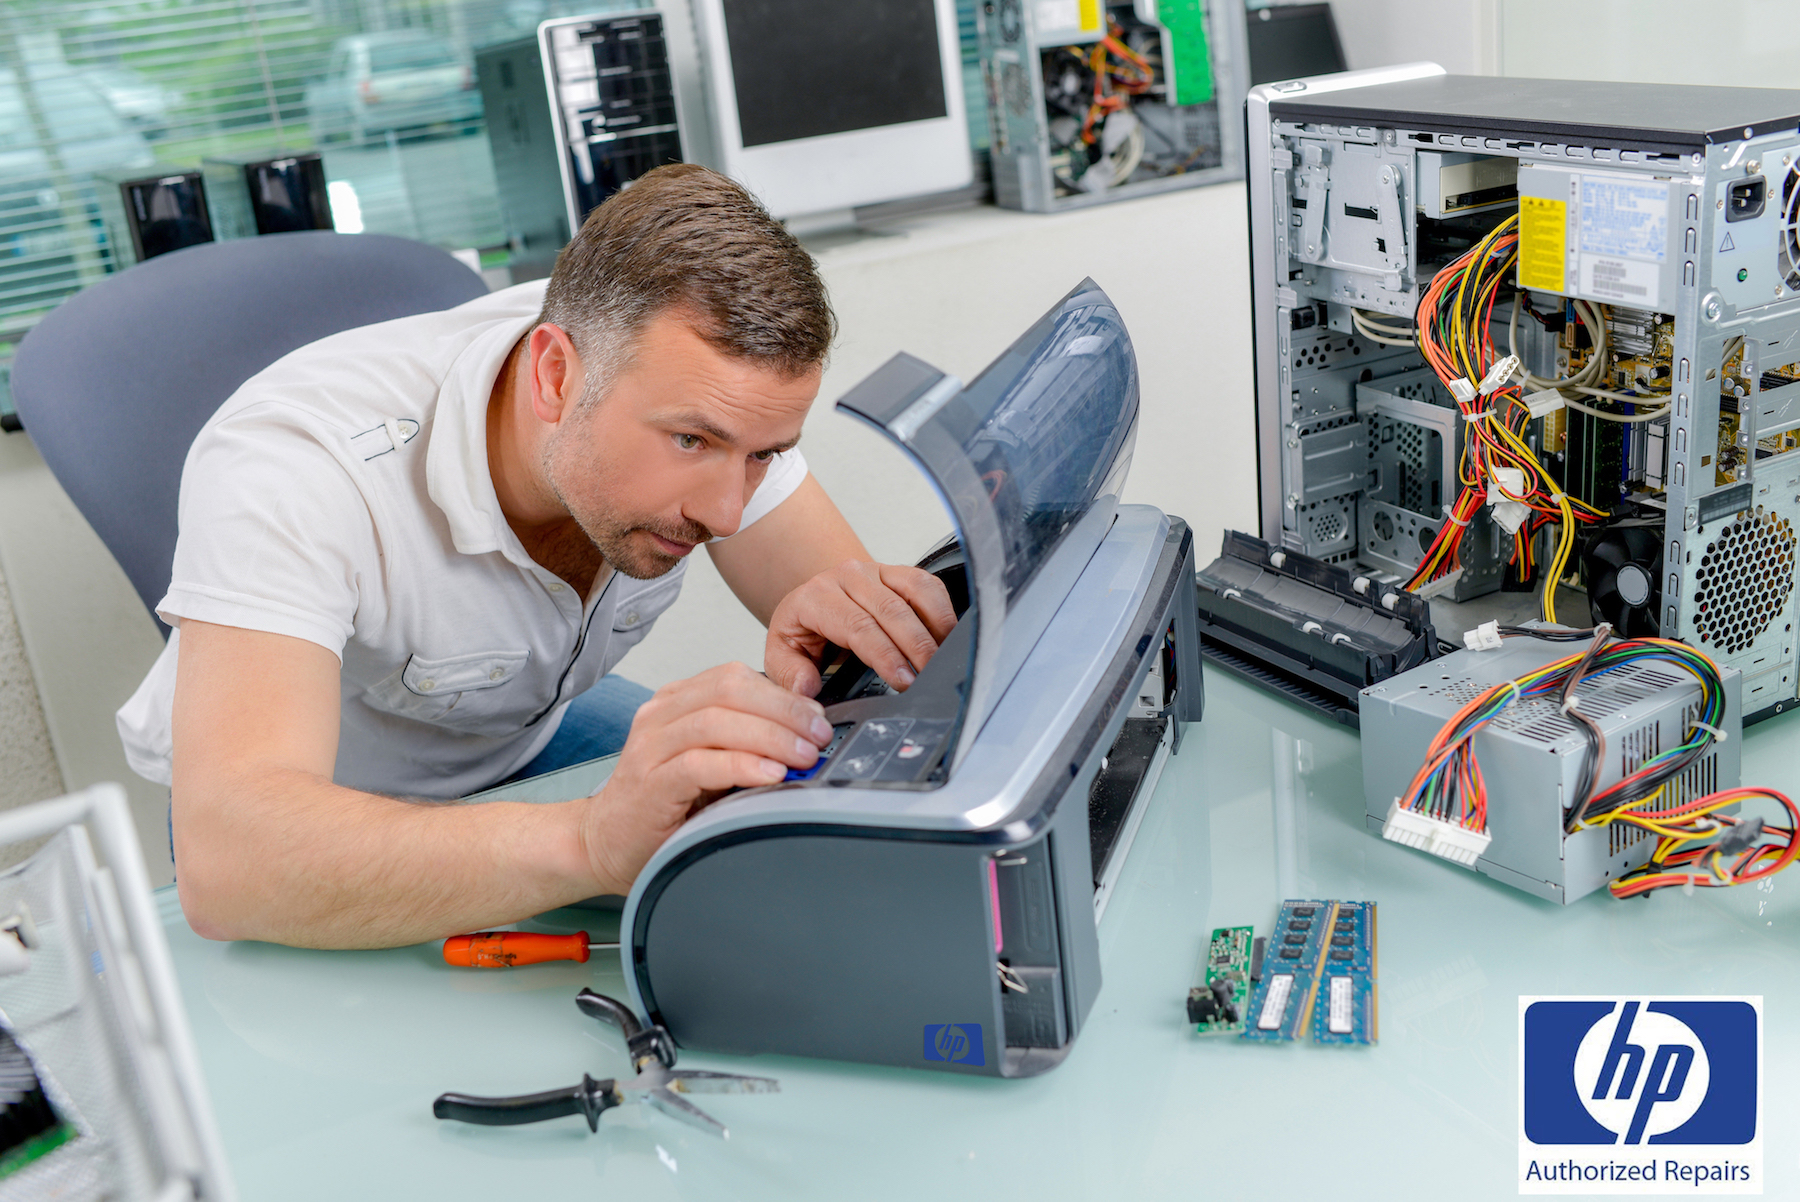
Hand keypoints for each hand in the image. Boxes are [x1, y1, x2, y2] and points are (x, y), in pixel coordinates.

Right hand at [579, 663, 832, 893]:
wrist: (602, 844)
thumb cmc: (660, 806)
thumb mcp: (709, 763)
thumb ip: (744, 743)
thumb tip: (804, 738)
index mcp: (676, 703)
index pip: (735, 677)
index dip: (784, 694)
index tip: (817, 717)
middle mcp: (660, 715)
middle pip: (730, 690)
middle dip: (785, 711)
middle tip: (818, 737)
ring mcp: (650, 747)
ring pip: (716, 720)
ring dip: (771, 736)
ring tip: (803, 757)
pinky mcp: (649, 783)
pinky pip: (698, 763)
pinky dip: (740, 765)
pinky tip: (769, 775)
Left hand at [763, 560, 957, 695]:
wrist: (811, 598)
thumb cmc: (802, 629)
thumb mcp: (781, 654)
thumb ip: (789, 674)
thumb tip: (807, 689)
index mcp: (816, 597)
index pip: (857, 625)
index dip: (885, 654)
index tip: (903, 680)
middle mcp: (847, 577)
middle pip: (892, 611)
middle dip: (916, 647)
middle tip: (929, 677)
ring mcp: (875, 570)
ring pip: (915, 593)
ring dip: (935, 628)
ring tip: (944, 660)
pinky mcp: (897, 571)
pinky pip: (928, 584)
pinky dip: (943, 610)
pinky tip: (948, 637)